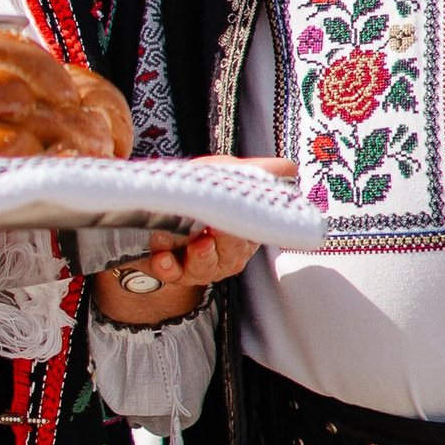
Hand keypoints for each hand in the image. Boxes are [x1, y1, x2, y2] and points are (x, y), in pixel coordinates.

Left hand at [89, 165, 290, 325]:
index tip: (243, 220)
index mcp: (243, 230)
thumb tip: (289, 169)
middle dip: (225, 244)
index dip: (249, 228)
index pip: (254, 232)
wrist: (155, 210)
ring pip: (205, 268)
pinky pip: (173, 274)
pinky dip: (168, 267)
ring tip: (194, 244)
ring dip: (199, 257)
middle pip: (232, 254)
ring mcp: (200, 265)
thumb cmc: (197, 192)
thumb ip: (257, 171)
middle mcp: (226, 252)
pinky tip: (162, 257)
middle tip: (218, 230)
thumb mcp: (225, 171)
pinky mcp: (173, 271)